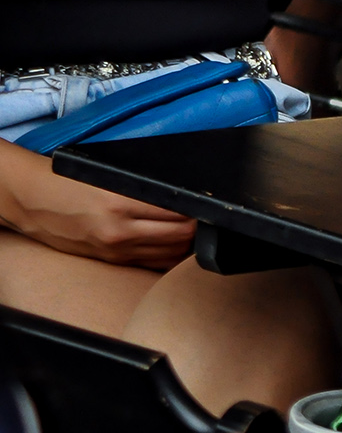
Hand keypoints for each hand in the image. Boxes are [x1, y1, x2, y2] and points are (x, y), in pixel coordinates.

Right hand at [0, 142, 193, 269]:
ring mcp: (116, 250)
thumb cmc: (69, 181)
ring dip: (188, 244)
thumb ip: (146, 186)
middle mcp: (120, 231)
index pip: (178, 211)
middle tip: (210, 216)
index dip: (201, 208)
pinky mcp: (112, 260)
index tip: (211, 202)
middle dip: (201, 227)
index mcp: (120, 203)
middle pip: (181, 236)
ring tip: (197, 229)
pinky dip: (170, 255)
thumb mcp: (109, 175)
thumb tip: (183, 192)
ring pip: (170, 253)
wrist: (32, 201)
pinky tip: (177, 245)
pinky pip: (152, 263)